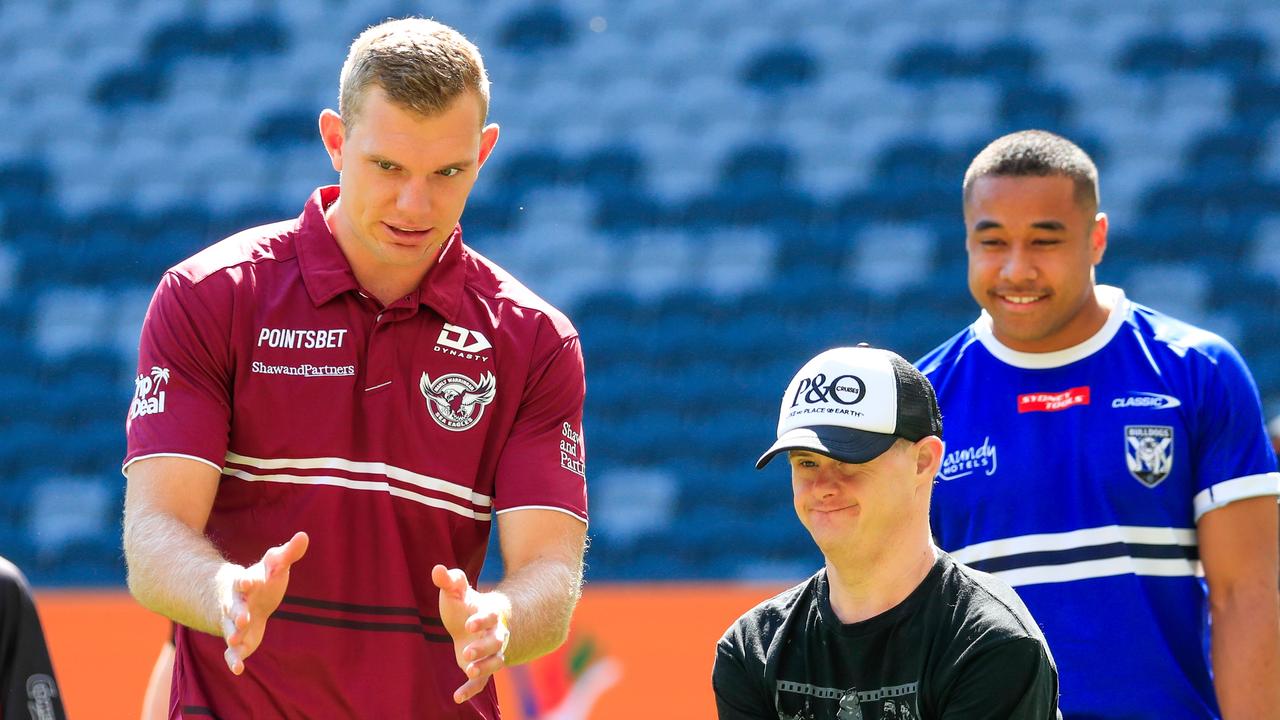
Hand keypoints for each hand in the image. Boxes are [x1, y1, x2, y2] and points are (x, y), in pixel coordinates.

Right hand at [219, 531, 308, 674]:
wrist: (248, 601)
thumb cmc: (264, 581)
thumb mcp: (276, 565)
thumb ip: (288, 553)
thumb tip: (304, 535)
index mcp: (246, 584)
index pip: (244, 581)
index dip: (246, 582)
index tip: (248, 583)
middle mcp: (236, 604)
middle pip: (234, 608)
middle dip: (237, 612)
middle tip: (242, 618)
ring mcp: (234, 623)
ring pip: (230, 629)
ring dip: (232, 634)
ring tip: (235, 639)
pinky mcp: (238, 641)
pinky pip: (232, 652)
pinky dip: (233, 660)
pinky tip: (238, 670)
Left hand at [432, 564, 511, 703]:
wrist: (474, 623)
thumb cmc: (464, 606)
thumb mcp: (456, 592)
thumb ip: (449, 581)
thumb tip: (437, 569)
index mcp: (491, 615)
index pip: (491, 617)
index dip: (481, 620)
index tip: (469, 624)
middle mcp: (496, 635)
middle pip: (497, 642)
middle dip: (483, 648)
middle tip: (467, 652)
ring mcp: (491, 654)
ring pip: (495, 663)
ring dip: (484, 667)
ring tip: (469, 672)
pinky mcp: (482, 669)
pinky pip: (482, 682)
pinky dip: (471, 690)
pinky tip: (457, 698)